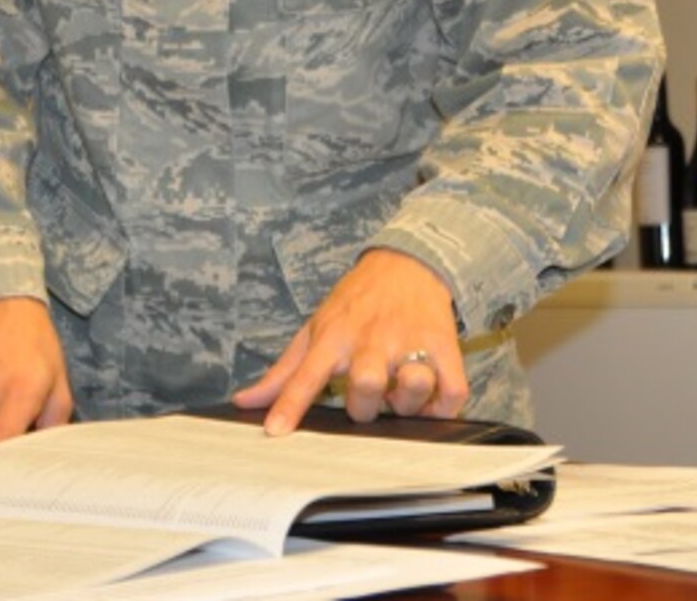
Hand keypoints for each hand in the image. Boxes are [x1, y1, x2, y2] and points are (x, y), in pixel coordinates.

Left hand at [231, 249, 468, 434]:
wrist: (405, 264)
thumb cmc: (354, 304)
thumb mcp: (314, 329)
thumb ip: (283, 372)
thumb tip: (245, 401)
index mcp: (333, 337)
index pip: (305, 375)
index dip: (290, 405)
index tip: (275, 432)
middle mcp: (370, 339)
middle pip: (365, 385)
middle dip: (365, 407)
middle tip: (367, 399)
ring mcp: (409, 342)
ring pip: (411, 385)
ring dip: (406, 403)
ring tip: (398, 395)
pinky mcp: (444, 345)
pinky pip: (451, 389)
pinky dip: (443, 405)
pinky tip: (428, 400)